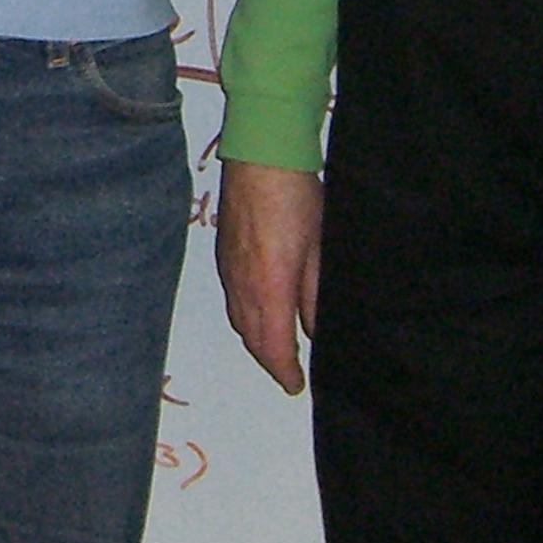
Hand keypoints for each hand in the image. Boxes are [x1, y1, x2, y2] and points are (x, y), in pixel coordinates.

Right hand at [217, 159, 322, 396]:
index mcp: (270, 288)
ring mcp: (229, 271)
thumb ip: (314, 294)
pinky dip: (245, 318)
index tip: (296, 385)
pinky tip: (259, 313)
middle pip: (252, 339)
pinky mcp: (224, 256)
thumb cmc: (296, 197)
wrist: (261, 158)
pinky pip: (232, 300)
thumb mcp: (319, 249)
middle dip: (269, 362)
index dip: (284, 371)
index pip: (274, 346)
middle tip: (288, 374)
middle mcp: (243, 286)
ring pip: (239, 321)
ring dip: (256, 342)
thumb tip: (313, 329)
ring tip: (275, 350)